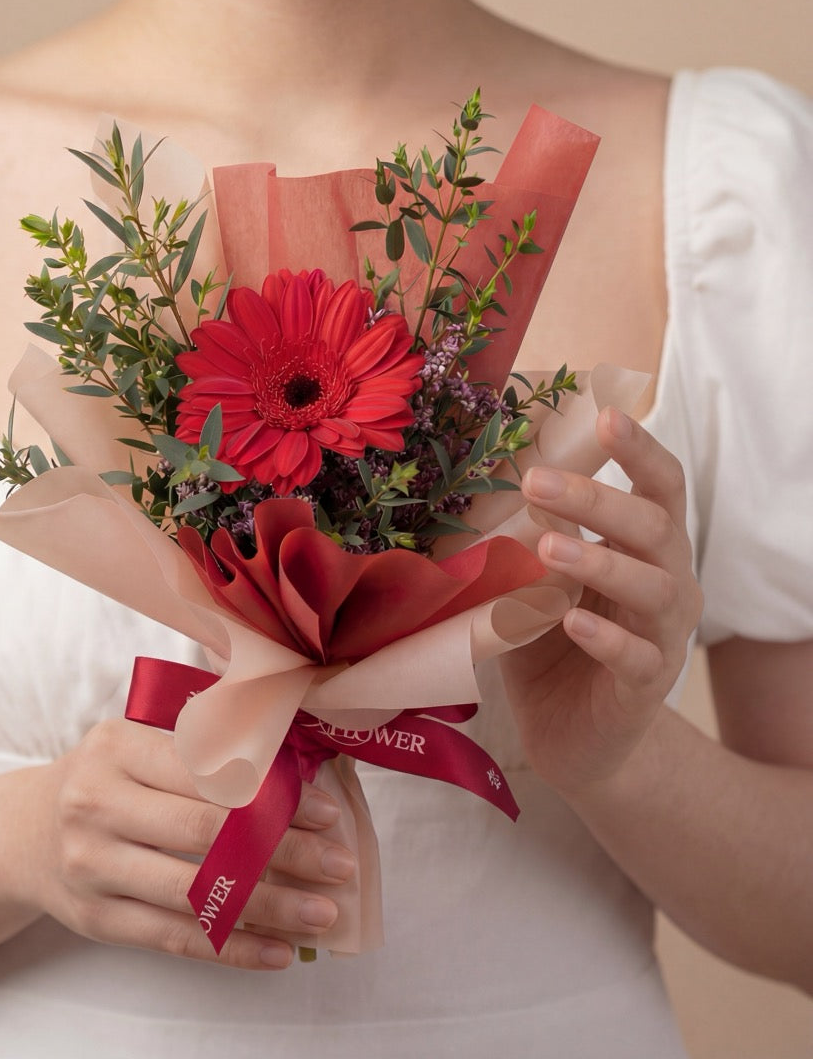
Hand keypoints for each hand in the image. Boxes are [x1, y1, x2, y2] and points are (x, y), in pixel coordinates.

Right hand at [19, 718, 352, 969]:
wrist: (25, 832)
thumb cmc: (106, 777)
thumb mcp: (138, 736)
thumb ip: (203, 739)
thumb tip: (296, 759)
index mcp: (118, 746)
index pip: (210, 773)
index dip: (274, 795)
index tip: (327, 813)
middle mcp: (98, 804)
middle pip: (208, 834)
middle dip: (285, 852)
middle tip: (341, 865)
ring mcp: (93, 866)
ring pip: (196, 893)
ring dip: (271, 906)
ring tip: (323, 911)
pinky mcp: (97, 920)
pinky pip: (175, 939)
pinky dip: (232, 948)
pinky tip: (279, 952)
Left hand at [501, 406, 703, 793]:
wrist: (570, 736)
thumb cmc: (551, 641)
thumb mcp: (535, 577)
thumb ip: (526, 531)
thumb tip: (481, 469)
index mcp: (646, 545)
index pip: (660, 485)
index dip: (640, 449)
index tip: (605, 415)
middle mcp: (668, 581)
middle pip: (655, 527)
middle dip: (598, 500)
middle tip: (536, 482)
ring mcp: (664, 636)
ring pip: (655, 588)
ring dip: (602, 563)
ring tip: (548, 547)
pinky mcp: (645, 688)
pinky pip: (639, 659)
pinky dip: (606, 639)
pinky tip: (572, 623)